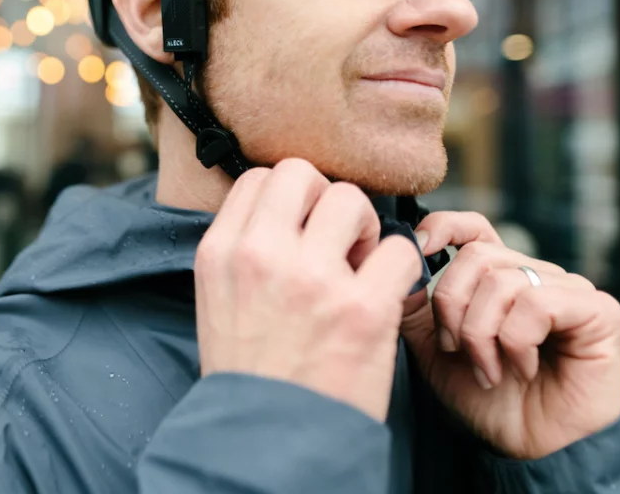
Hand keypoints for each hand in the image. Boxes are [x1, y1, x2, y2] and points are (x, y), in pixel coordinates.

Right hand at [195, 159, 422, 421]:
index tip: (303, 231)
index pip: (260, 178)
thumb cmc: (250, 376)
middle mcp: (261, 255)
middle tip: (336, 243)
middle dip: (326, 200)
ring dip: (365, 228)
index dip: (290, 198)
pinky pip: (399, 250)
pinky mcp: (361, 308)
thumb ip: (245, 252)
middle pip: (302, 172)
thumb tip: (289, 212)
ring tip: (360, 269)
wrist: (266, 447)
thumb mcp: (219, 302)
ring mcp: (312, 279)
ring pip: (352, 199)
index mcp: (220, 252)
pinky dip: (400, 270)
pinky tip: (385, 298)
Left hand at [398, 212, 619, 458]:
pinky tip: (523, 369)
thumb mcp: (435, 349)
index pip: (473, 227)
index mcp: (500, 278)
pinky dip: (517, 342)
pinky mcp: (599, 311)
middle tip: (455, 350)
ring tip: (489, 369)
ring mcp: (570, 290)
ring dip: (481, 334)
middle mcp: (536, 275)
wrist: (531, 449)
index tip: (418, 250)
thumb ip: (414, 306)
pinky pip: (537, 303)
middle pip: (477, 256)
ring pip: (502, 281)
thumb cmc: (490, 400)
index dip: (443, 229)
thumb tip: (401, 261)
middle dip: (452, 307)